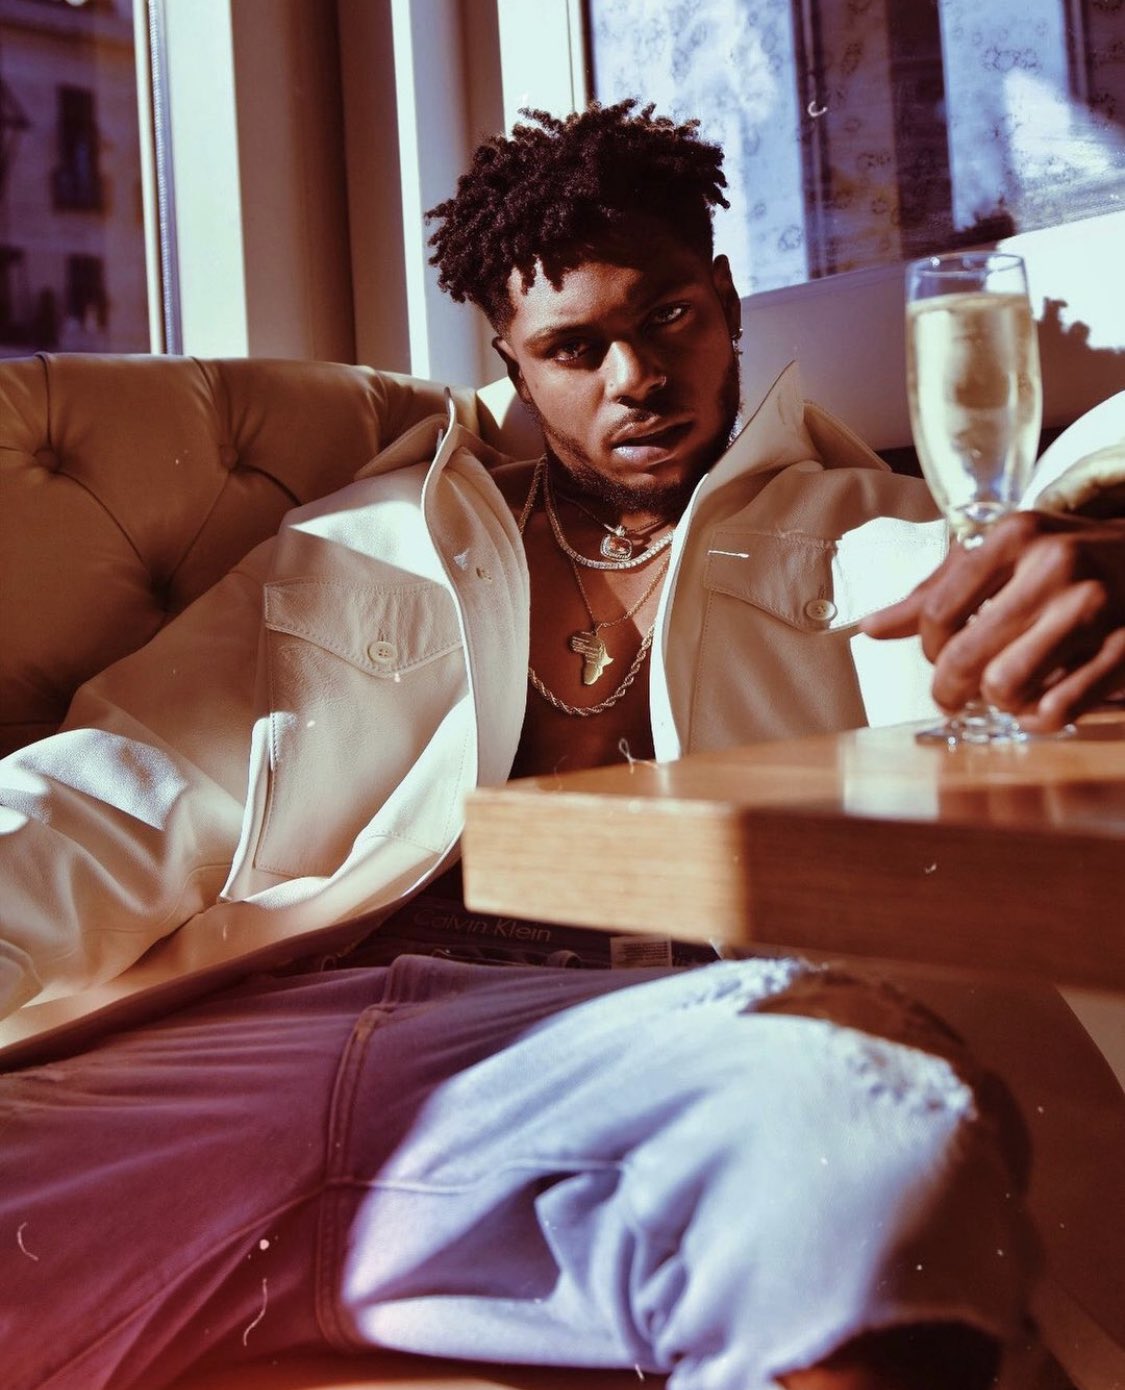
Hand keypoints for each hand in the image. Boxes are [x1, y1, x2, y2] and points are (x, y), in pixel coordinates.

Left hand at [860, 511, 1124, 731]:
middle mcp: (1055, 566)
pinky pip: (1058, 708)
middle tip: (953, 696)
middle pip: (965, 656)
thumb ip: (938, 589)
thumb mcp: (1006, 553)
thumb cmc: (1068, 557)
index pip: (937, 611)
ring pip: (1006, 685)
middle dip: (949, 689)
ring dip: (996, 703)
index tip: (936, 658)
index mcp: (1015, 536)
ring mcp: (1095, 608)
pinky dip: (1038, 719)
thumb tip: (870, 628)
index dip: (927, 649)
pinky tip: (1038, 706)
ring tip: (1002, 695)